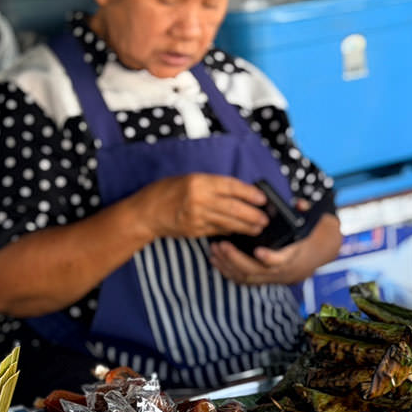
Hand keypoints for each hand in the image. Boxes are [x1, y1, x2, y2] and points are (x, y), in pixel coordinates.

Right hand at [137, 173, 267, 240]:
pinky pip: (218, 231)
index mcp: (199, 182)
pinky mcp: (195, 231)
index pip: (231, 186)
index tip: (262, 198)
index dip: (249, 193)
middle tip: (265, 219)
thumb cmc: (166, 192)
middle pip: (233, 208)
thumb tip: (237, 193)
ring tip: (258, 228)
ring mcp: (197, 217)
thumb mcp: (189, 179)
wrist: (146, 212)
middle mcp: (199, 199)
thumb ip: (211, 185)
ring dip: (246, 227)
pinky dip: (230, 232)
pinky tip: (240, 232)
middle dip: (252, 214)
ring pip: (228, 222)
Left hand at [209, 208, 339, 287]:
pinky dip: (227, 272)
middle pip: (256, 270)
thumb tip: (300, 203)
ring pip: (246, 277)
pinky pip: (242, 280)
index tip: (258, 251)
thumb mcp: (309, 224)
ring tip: (214, 250)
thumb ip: (304, 212)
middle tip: (222, 245)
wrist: (309, 259)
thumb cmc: (304, 238)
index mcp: (292, 256)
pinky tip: (215, 261)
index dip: (270, 258)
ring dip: (228, 265)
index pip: (281, 261)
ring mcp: (268, 277)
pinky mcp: (260, 279)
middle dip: (236, 259)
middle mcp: (279, 271)